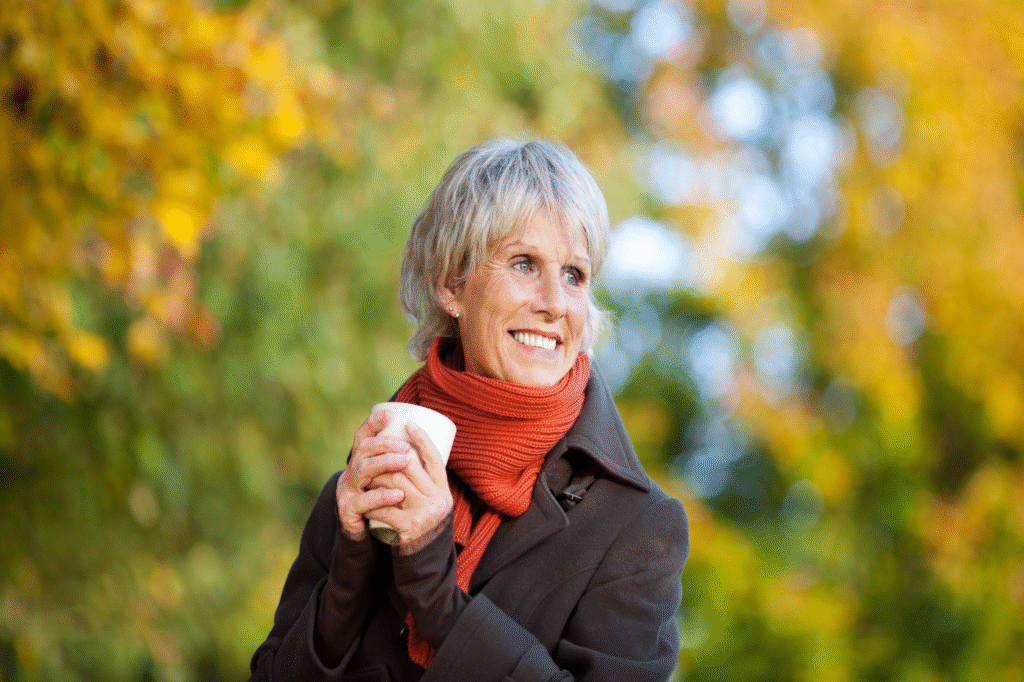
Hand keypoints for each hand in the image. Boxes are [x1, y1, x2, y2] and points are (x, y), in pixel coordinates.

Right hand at [335, 410, 412, 541]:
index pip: (362, 436)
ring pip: (362, 470)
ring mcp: (347, 490)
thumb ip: (399, 462)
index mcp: (360, 461)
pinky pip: (364, 501)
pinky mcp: (348, 510)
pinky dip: (382, 496)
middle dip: (384, 444)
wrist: (361, 532)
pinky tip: (398, 495)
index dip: (373, 423)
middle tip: (405, 446)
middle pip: (363, 450)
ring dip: (385, 463)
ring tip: (405, 461)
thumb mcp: (387, 479)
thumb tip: (425, 438)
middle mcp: (351, 471)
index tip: (390, 414)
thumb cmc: (380, 500)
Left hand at [365, 421, 453, 554]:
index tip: (409, 423)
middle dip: (387, 459)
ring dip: (375, 478)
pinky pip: (384, 508)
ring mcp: (425, 513)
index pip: (435, 458)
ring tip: (365, 477)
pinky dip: (372, 503)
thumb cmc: (422, 524)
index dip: (422, 439)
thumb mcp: (430, 502)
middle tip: (373, 456)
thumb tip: (407, 451)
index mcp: (443, 490)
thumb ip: (423, 483)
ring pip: (394, 483)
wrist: (424, 559)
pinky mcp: (410, 527)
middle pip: (409, 467)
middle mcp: (438, 500)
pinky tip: (365, 503)